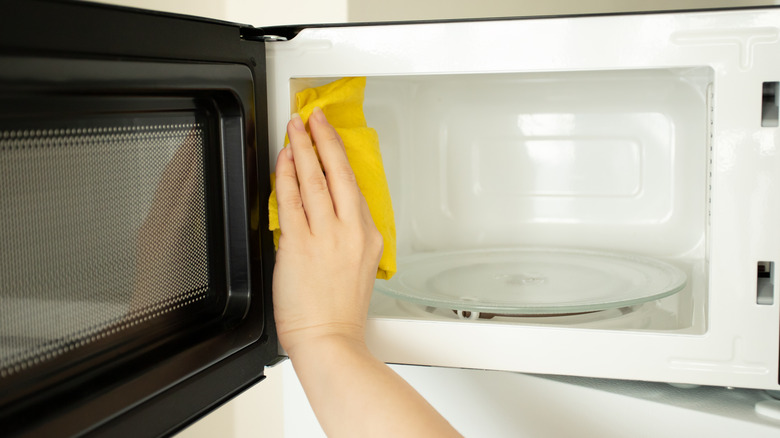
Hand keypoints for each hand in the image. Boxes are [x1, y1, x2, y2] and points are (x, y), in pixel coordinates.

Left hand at [272, 107, 382, 356]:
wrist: (329, 340)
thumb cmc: (340, 312)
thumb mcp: (359, 268)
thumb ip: (345, 236)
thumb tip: (323, 211)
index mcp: (369, 236)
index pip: (353, 185)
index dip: (339, 155)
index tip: (330, 138)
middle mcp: (351, 231)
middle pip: (338, 172)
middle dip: (323, 138)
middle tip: (314, 116)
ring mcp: (326, 236)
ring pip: (314, 179)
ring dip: (303, 148)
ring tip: (294, 128)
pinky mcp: (299, 245)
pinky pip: (291, 200)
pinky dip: (287, 175)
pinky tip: (283, 159)